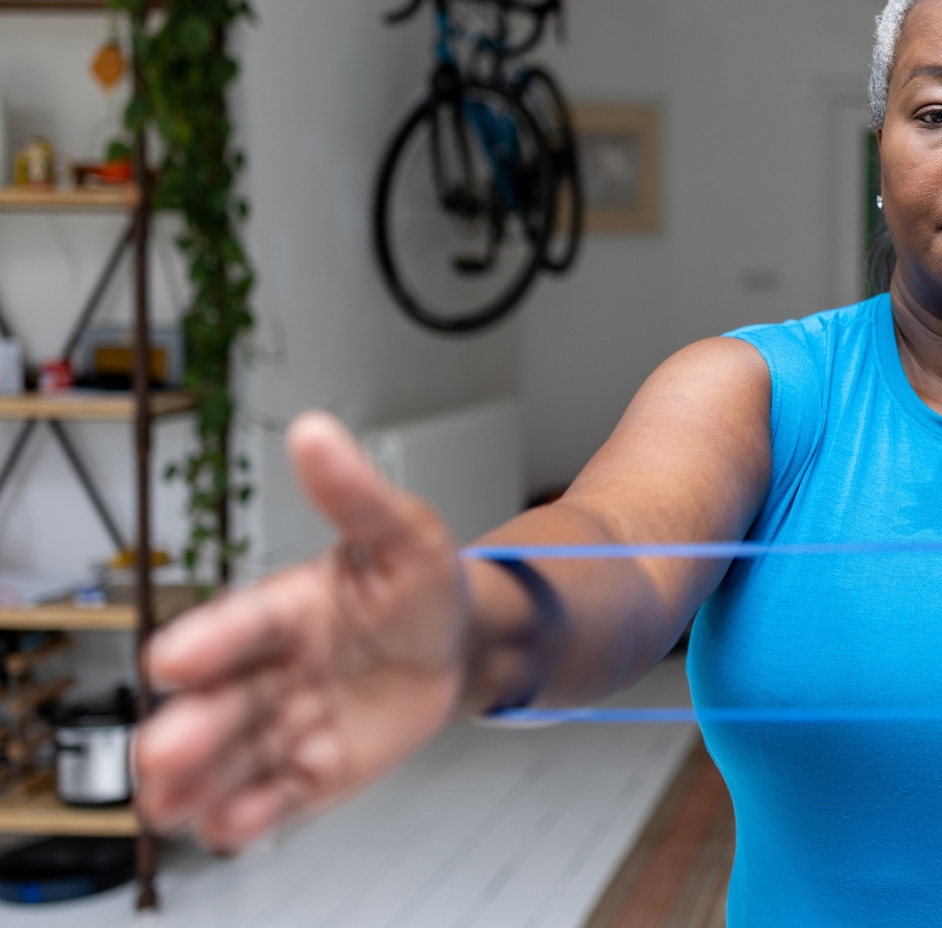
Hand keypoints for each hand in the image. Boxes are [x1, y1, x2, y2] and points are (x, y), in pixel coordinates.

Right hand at [135, 411, 472, 850]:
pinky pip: (276, 798)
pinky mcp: (313, 771)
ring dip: (200, 781)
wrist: (462, 647)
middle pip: (221, 702)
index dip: (211, 641)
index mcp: (285, 609)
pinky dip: (251, 815)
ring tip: (171, 805)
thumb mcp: (404, 534)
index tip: (173, 659)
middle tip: (161, 752)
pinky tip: (230, 827)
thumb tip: (314, 431)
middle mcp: (272, 670)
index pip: (242, 626)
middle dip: (190, 728)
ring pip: (234, 757)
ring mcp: (290, 723)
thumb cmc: (420, 588)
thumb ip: (357, 494)